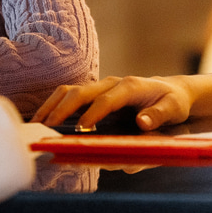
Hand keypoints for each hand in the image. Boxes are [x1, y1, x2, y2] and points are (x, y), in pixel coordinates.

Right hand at [34, 75, 194, 130]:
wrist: (172, 91)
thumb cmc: (173, 102)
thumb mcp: (174, 108)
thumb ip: (159, 115)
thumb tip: (143, 122)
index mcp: (131, 86)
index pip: (107, 99)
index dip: (93, 113)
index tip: (81, 129)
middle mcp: (113, 83)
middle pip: (81, 91)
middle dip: (63, 108)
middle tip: (47, 126)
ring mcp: (102, 86)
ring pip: (70, 91)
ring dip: (52, 105)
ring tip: (37, 123)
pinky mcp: (95, 93)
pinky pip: (70, 96)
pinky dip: (55, 105)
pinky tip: (43, 120)